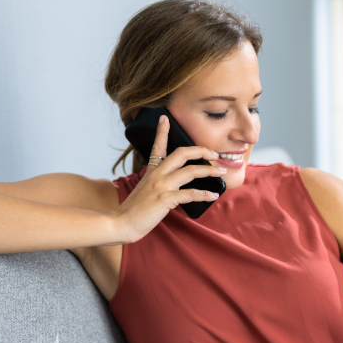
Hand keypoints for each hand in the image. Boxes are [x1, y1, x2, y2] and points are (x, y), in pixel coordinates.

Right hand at [111, 114, 225, 242]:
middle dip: (200, 151)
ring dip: (209, 171)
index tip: (165, 119)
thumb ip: (157, 184)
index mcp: (151, 171)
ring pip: (190, 171)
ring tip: (221, 172)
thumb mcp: (145, 190)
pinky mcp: (165, 199)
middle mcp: (157, 175)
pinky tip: (213, 195)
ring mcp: (161, 186)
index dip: (162, 132)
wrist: (121, 222)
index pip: (157, 147)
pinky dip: (204, 194)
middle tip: (214, 153)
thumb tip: (175, 186)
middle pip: (181, 154)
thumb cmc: (134, 210)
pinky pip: (190, 194)